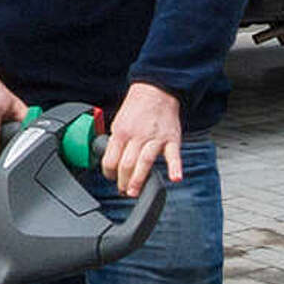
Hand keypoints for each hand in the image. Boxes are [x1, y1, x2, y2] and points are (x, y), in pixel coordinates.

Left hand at [101, 82, 181, 196]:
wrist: (155, 92)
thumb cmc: (136, 108)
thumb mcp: (118, 121)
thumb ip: (116, 141)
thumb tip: (111, 159)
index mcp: (121, 131)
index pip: (110, 158)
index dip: (108, 172)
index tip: (110, 178)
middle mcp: (137, 135)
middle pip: (126, 163)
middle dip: (122, 181)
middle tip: (123, 190)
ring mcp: (155, 138)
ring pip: (145, 161)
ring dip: (139, 180)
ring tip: (134, 192)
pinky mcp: (171, 139)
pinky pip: (173, 155)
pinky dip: (175, 167)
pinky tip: (175, 178)